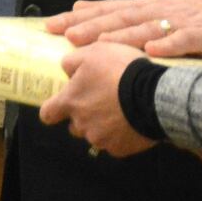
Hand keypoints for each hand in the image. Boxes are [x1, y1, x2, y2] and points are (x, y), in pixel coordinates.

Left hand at [39, 42, 156, 157]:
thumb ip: (73, 61)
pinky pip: (114, 143)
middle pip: (74, 125)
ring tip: (120, 109)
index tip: (59, 106)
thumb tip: (65, 70)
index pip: (47, 113)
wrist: (153, 94)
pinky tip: (131, 120)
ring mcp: (100, 139)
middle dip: (83, 115)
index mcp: (71, 102)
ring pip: (94, 134)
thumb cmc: (120, 70)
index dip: (51, 109)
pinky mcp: (119, 149)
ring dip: (102, 125)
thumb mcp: (94, 51)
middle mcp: (81, 124)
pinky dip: (120, 134)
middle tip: (101, 101)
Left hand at [47, 0, 201, 58]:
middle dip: (92, 26)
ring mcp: (181, 22)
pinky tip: (151, 51)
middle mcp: (160, 11)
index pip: (109, 10)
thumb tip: (86, 7)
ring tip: (97, 46)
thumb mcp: (162, 6)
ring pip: (147, 29)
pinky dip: (167, 45)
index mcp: (149, 6)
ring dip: (122, 37)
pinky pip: (183, 42)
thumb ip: (127, 11)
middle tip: (65, 35)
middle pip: (121, 18)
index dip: (80, 17)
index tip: (51, 24)